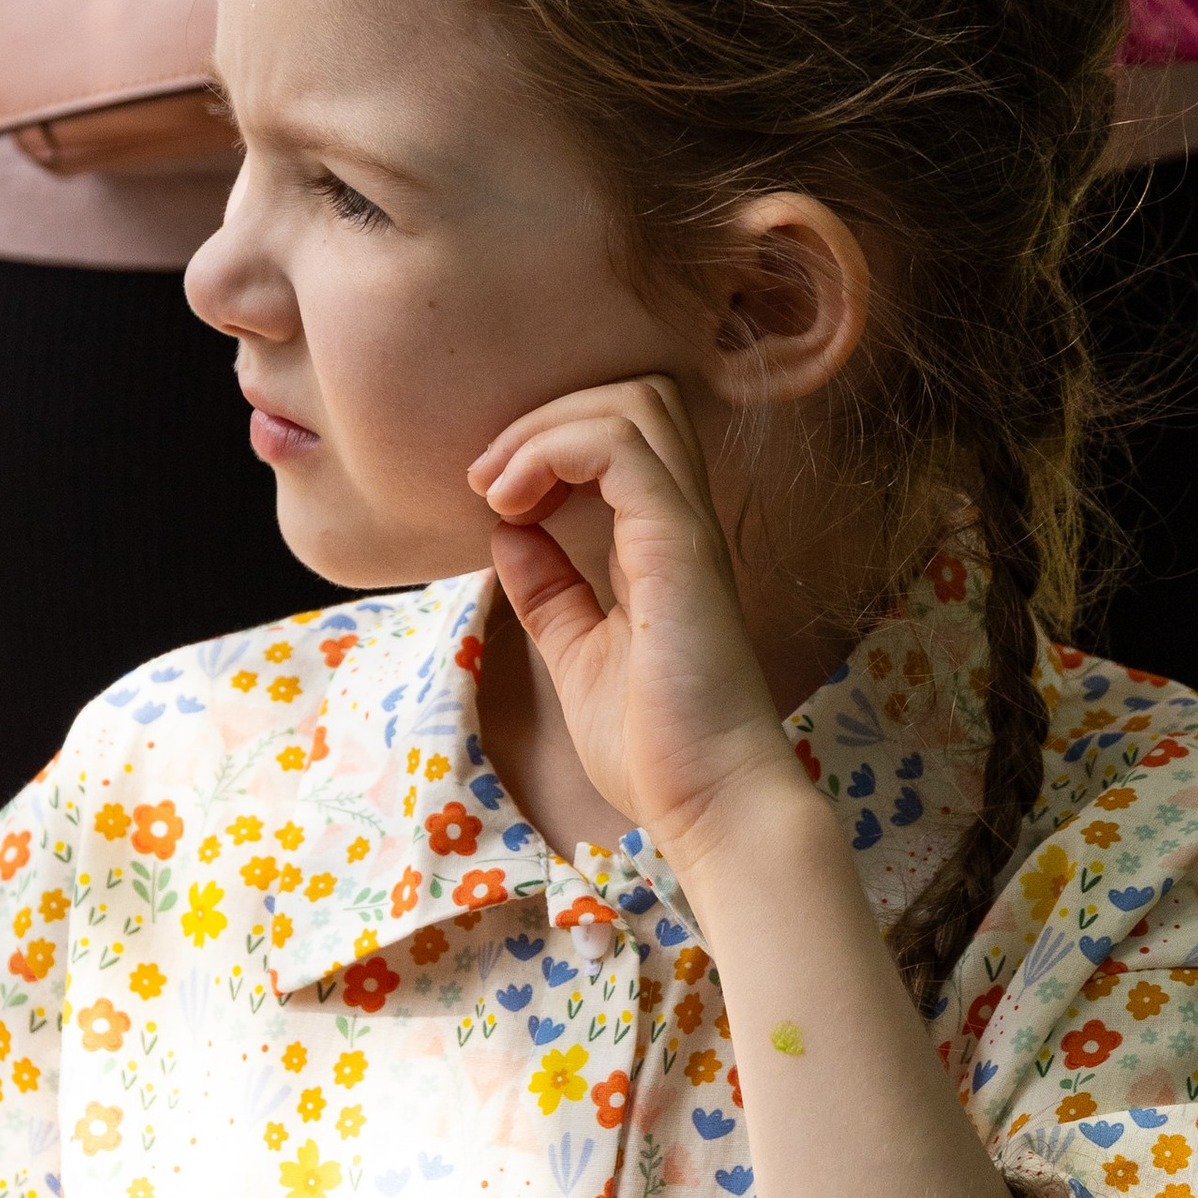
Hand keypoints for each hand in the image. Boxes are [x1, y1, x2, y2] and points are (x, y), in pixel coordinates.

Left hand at [467, 374, 800, 874]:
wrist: (709, 803)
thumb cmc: (656, 746)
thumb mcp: (578, 654)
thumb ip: (550, 592)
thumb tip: (510, 533)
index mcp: (665, 540)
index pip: (625, 432)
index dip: (551, 440)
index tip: (498, 499)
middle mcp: (683, 520)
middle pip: (635, 394)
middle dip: (546, 416)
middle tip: (488, 481)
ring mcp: (686, 528)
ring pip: (632, 402)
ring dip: (544, 430)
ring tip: (497, 489)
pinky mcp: (679, 545)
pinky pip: (620, 446)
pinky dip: (554, 452)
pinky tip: (515, 506)